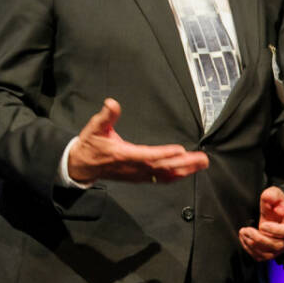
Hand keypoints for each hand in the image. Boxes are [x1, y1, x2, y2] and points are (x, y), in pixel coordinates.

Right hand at [66, 99, 207, 182]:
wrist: (82, 166)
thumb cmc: (90, 146)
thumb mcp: (95, 128)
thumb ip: (106, 116)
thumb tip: (112, 103)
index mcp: (124, 155)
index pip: (147, 155)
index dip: (164, 154)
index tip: (180, 151)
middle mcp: (133, 167)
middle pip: (162, 167)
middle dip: (184, 163)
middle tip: (202, 159)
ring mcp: (137, 174)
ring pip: (164, 175)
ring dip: (185, 170)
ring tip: (201, 164)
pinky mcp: (139, 177)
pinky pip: (160, 179)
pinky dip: (175, 176)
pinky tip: (187, 172)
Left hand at [239, 186, 283, 260]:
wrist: (276, 213)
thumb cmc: (277, 204)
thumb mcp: (275, 194)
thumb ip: (271, 194)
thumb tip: (269, 199)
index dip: (276, 230)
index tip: (262, 225)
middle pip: (278, 245)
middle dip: (259, 239)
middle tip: (246, 229)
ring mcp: (281, 247)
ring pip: (268, 254)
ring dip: (252, 245)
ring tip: (243, 232)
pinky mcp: (271, 252)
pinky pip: (260, 257)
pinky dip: (249, 249)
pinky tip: (244, 238)